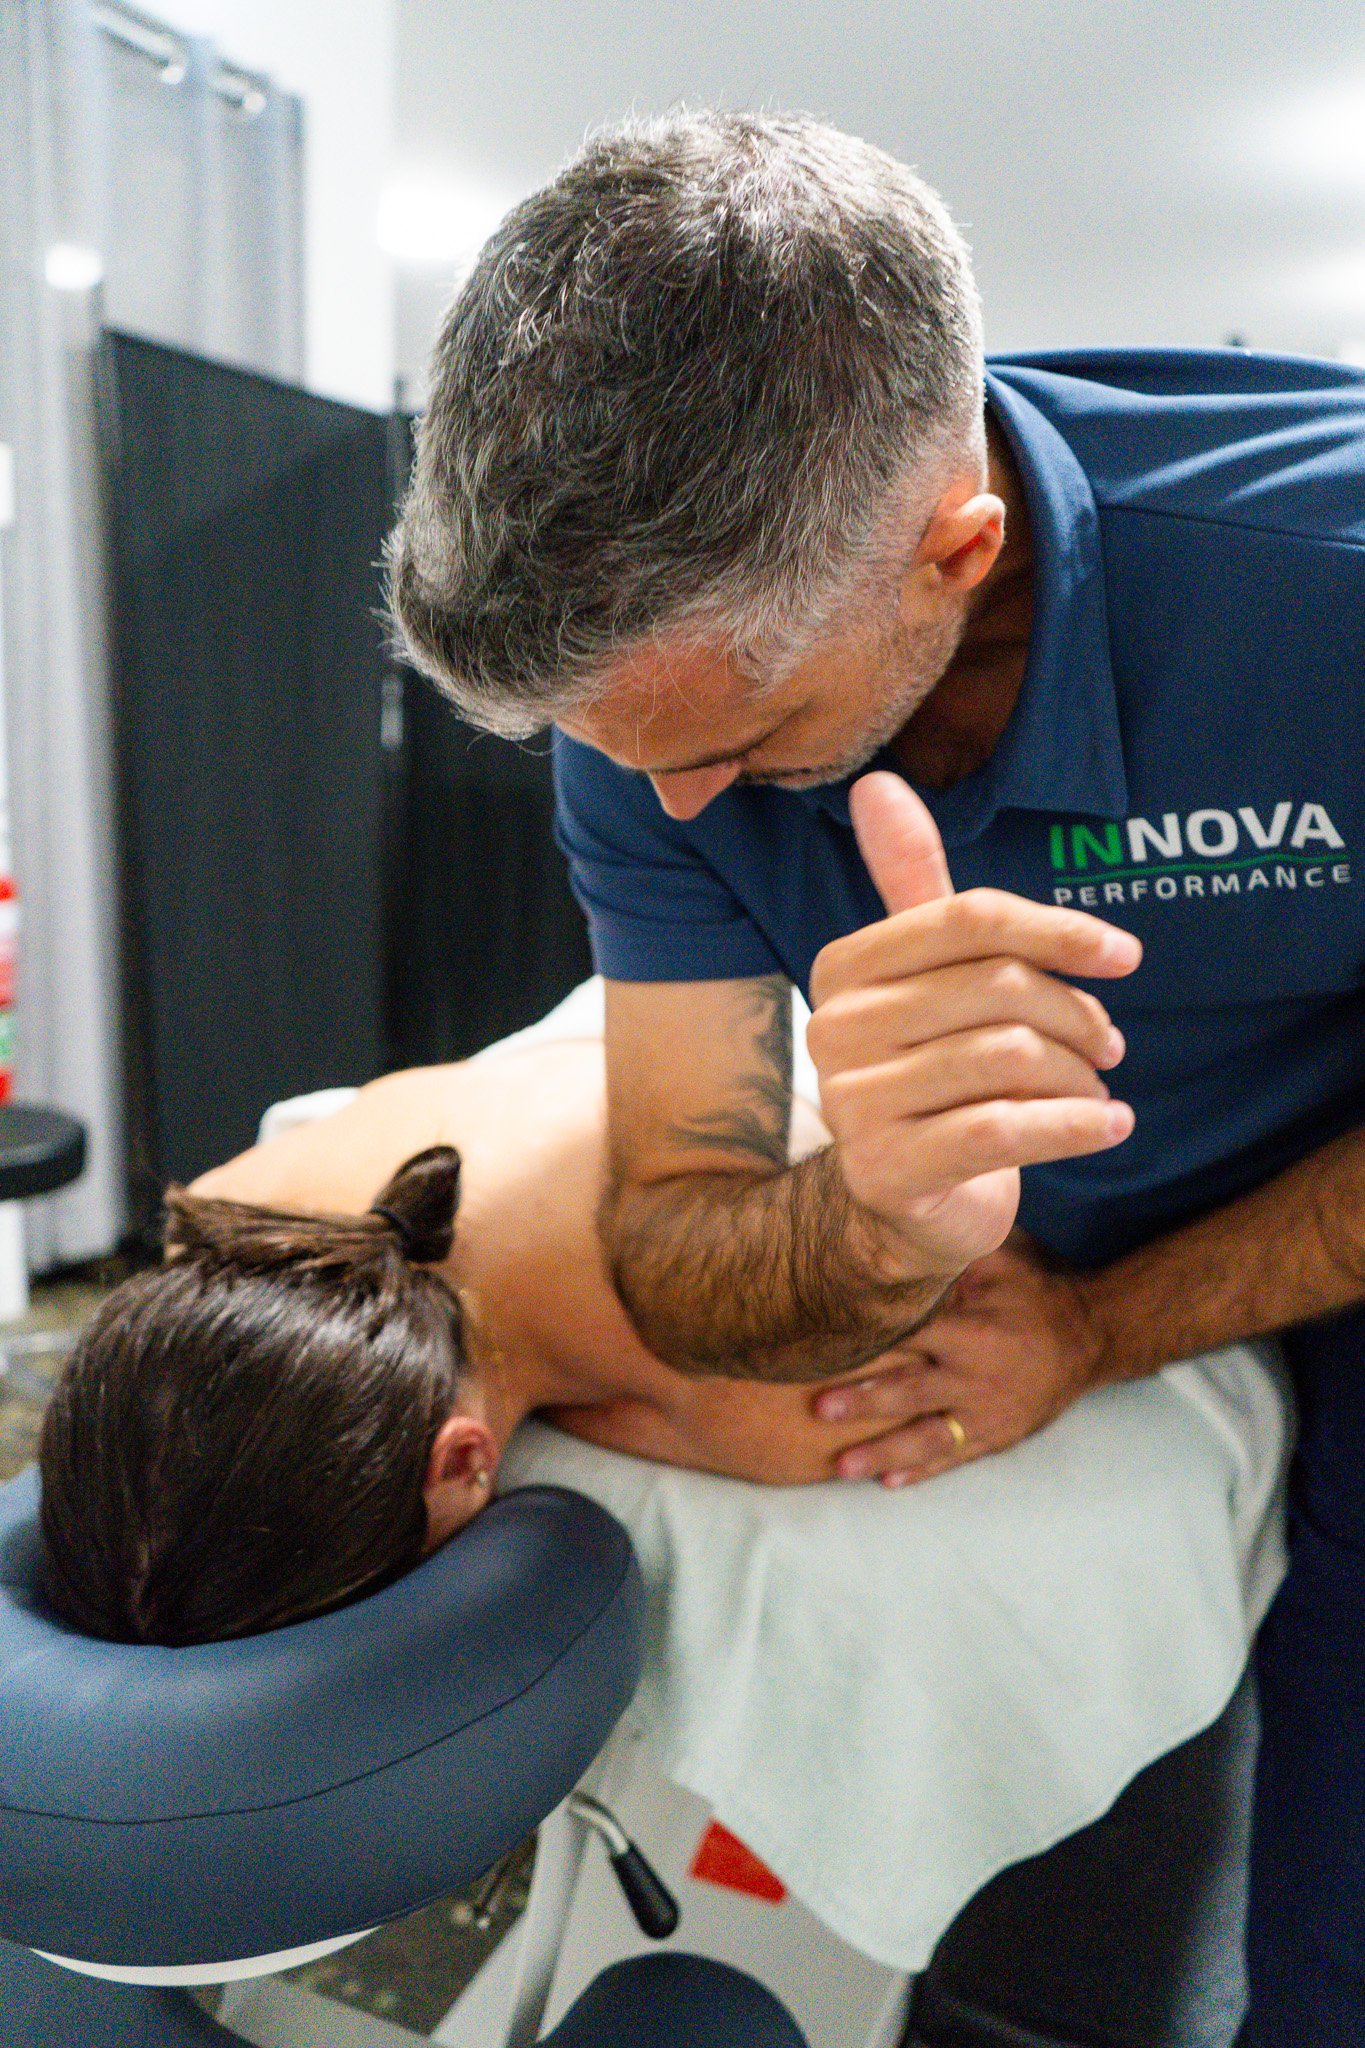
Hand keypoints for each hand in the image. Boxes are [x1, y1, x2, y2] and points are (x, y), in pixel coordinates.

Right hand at [806, 773, 1140, 1284]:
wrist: (907, 1201)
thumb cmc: (933, 1070)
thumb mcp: (926, 975)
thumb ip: (914, 885)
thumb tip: (877, 782)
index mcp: (842, 967)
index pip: (968, 918)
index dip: (1058, 929)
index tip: (1123, 955)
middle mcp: (832, 1029)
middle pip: (995, 987)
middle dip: (1075, 1013)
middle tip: (1109, 1041)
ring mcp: (851, 1105)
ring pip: (1006, 1059)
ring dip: (1078, 1076)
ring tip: (1096, 1088)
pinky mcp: (886, 1172)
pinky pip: (1002, 1131)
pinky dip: (1075, 1128)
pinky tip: (1108, 1126)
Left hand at [812, 1233, 1112, 1483]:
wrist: (1092, 1336)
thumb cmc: (1037, 1291)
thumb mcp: (1001, 1262)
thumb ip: (953, 1256)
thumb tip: (901, 1231)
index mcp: (973, 1332)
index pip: (909, 1334)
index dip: (866, 1339)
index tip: (822, 1343)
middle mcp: (976, 1377)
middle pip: (910, 1391)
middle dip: (863, 1402)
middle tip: (819, 1409)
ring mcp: (986, 1413)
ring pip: (927, 1438)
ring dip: (883, 1453)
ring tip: (842, 1466)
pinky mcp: (997, 1435)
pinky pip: (955, 1458)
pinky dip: (922, 1472)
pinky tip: (888, 1484)